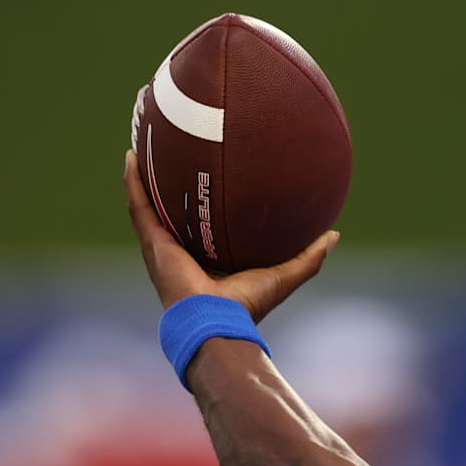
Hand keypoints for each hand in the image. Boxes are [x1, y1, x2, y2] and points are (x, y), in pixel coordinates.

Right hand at [121, 149, 338, 320]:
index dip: (202, 201)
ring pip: (148, 203)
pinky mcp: (152, 243)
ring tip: (142, 144)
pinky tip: (131, 156)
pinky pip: (138, 206)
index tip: (207, 175)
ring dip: (143, 175)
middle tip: (170, 151)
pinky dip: (132, 182)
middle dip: (168, 182)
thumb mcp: (284, 275)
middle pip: (171, 209)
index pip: (202, 224)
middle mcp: (180, 250)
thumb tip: (333, 234)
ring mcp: (162, 246)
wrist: (217, 322)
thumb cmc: (247, 305)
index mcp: (206, 257)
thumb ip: (308, 256)